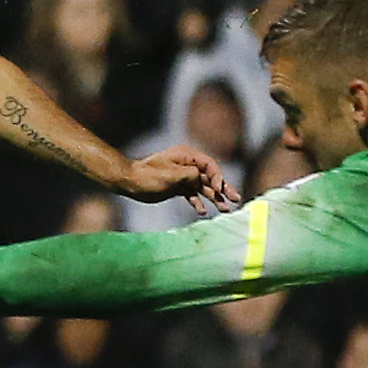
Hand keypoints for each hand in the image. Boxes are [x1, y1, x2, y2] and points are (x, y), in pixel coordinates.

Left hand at [118, 146, 240, 212]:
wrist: (131, 182)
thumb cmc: (148, 175)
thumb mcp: (170, 174)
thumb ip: (189, 175)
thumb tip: (202, 179)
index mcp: (186, 156)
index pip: (209, 165)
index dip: (217, 176)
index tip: (219, 189)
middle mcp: (187, 166)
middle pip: (210, 176)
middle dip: (223, 188)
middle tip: (236, 198)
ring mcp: (183, 177)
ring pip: (203, 187)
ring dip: (214, 198)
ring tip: (225, 209)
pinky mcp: (178, 188)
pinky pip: (193, 195)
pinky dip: (198, 202)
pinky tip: (201, 211)